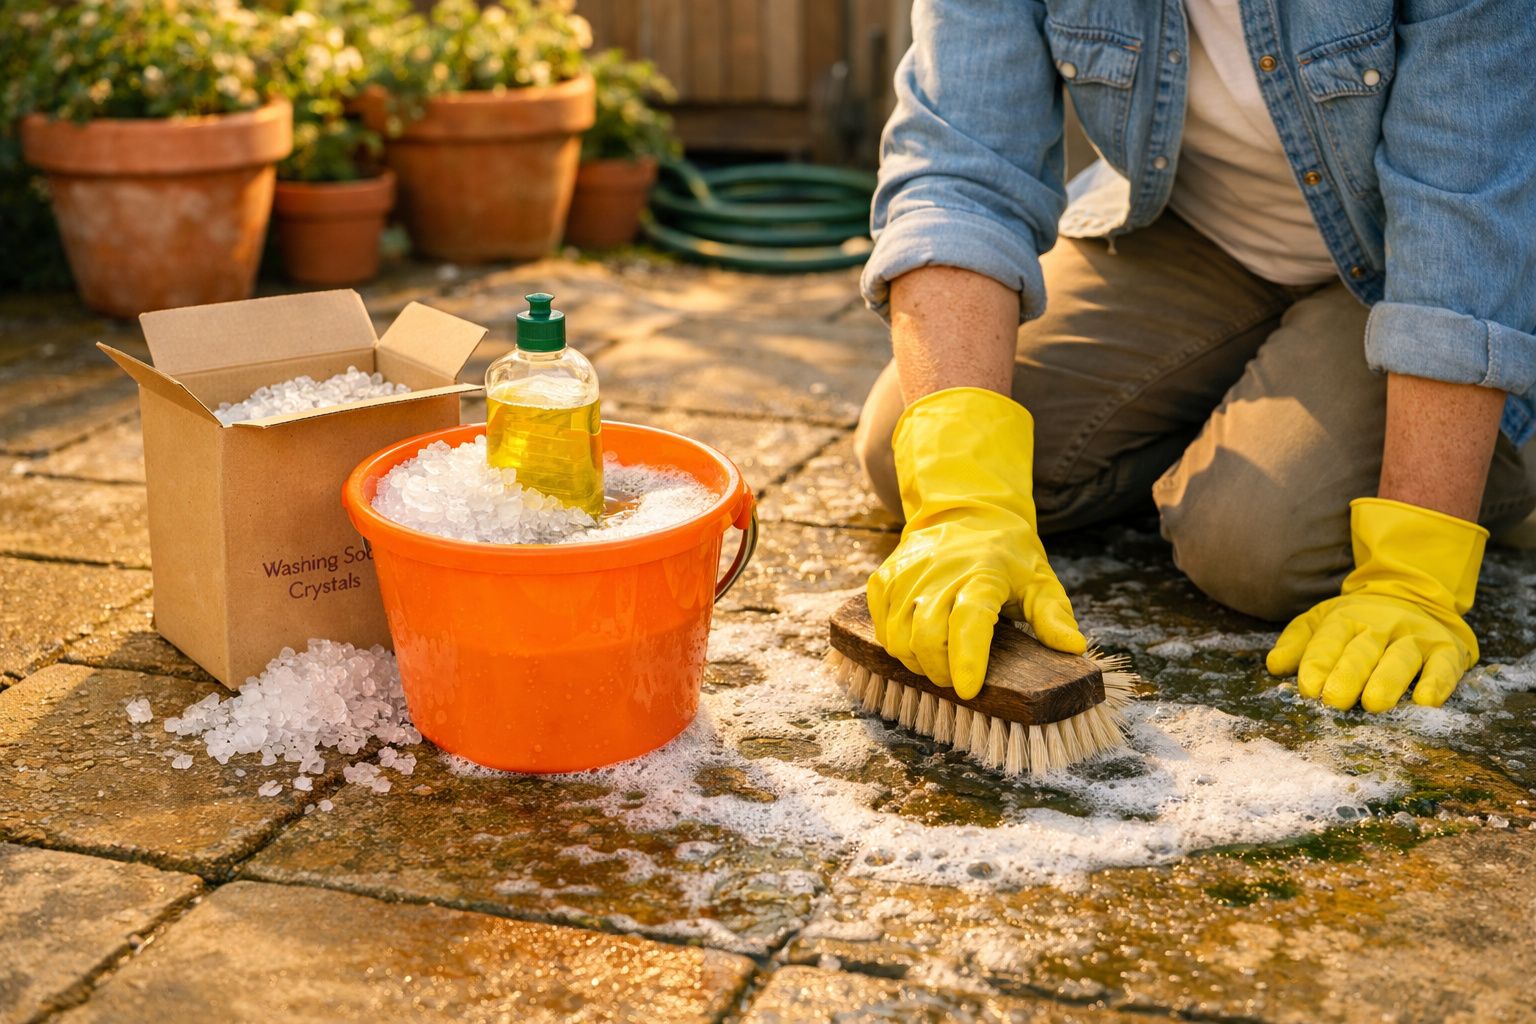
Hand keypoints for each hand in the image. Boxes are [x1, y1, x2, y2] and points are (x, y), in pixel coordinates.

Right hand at [868, 387, 1085, 699]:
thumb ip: (1053, 618)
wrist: (966, 512)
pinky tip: (916, 641)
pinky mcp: (885, 578)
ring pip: (897, 637)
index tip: (968, 690)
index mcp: (982, 575)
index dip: (966, 660)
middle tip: (956, 680)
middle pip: (926, 637)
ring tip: (936, 664)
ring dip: (916, 662)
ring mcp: (907, 574)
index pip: (969, 622)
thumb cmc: (1008, 556)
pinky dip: (895, 643)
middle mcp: (939, 573)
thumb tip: (1074, 648)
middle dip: (940, 672)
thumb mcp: (1040, 581)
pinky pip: (880, 624)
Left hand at [1266, 498, 1486, 711]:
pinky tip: (1425, 701)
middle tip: (1335, 700)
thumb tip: (1274, 666)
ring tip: (1374, 704)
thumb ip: (1297, 643)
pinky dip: (1436, 683)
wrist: (1414, 595)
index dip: (1319, 663)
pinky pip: (1443, 666)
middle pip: (1363, 650)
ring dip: (1387, 680)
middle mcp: (1382, 624)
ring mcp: (1416, 636)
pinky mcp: (1447, 650)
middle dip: (1348, 675)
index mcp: (1347, 617)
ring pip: (1401, 658)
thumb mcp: (1321, 622)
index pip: (1329, 639)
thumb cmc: (1359, 622)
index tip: (1309, 688)